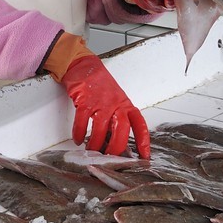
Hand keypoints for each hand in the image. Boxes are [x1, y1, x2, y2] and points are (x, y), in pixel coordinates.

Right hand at [44, 33, 148, 156]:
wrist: (83, 66)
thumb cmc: (100, 85)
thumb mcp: (114, 101)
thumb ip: (116, 119)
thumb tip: (113, 143)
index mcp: (125, 105)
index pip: (139, 124)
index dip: (144, 141)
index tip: (145, 156)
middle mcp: (115, 104)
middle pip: (121, 129)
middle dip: (115, 147)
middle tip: (108, 157)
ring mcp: (100, 102)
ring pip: (101, 128)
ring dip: (95, 143)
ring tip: (91, 150)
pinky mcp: (85, 100)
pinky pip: (83, 121)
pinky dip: (79, 133)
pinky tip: (78, 139)